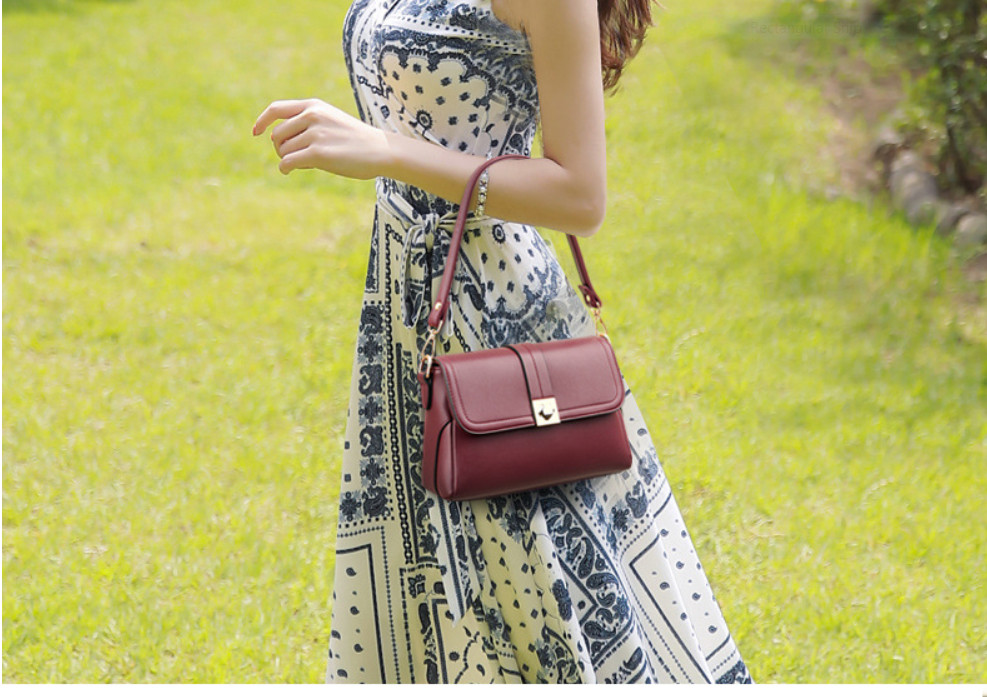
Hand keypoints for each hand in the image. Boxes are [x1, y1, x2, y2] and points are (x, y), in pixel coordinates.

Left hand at [252, 98, 388, 178]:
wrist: (381, 150)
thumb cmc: (357, 140)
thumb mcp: (331, 121)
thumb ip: (308, 123)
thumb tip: (278, 140)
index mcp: (314, 106)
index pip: (277, 109)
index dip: (262, 121)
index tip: (256, 132)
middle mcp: (312, 116)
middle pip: (277, 135)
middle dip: (280, 149)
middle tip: (295, 157)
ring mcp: (315, 134)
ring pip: (283, 150)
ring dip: (288, 160)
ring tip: (306, 163)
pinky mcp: (318, 154)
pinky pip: (288, 162)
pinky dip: (285, 168)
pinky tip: (290, 171)